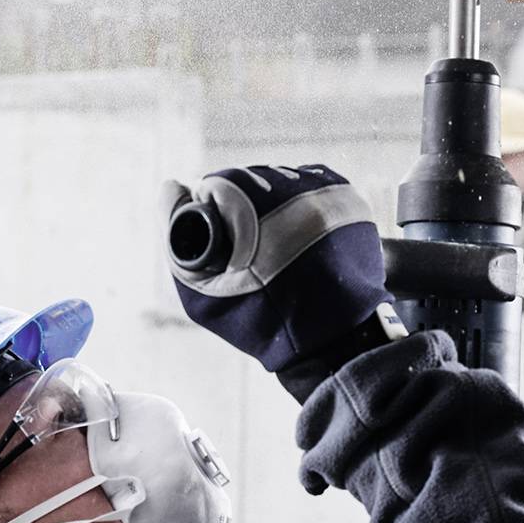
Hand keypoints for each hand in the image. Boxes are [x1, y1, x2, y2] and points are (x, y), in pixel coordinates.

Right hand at [163, 164, 397, 392]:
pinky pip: (314, 188)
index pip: (216, 186)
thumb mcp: (200, 287)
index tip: (227, 251)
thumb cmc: (258, 320)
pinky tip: (302, 238)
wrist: (331, 341)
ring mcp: (327, 191)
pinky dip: (304, 207)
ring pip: (283, 182)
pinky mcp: (351, 199)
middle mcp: (292, 185)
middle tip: (255, 254)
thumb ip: (175, 230)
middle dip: (245, 210)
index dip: (213, 219)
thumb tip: (172, 185)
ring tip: (281, 248)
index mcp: (251, 201)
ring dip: (275, 205)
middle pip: (251, 180)